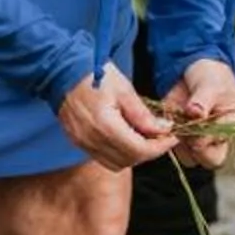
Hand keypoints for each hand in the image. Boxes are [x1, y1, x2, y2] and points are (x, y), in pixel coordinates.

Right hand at [56, 65, 175, 170]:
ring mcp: (82, 142)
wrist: (62, 71)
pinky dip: (117, 152)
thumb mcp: (125, 90)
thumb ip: (144, 115)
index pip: (140, 150)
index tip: (172, 137)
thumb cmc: (94, 75)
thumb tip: (164, 130)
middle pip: (129, 160)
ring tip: (142, 137)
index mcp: (105, 126)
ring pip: (115, 163)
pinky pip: (102, 156)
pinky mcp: (78, 141)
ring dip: (133, 155)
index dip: (160, 147)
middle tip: (160, 136)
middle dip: (149, 152)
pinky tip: (124, 136)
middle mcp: (92, 139)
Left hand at [158, 60, 234, 168]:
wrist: (195, 71)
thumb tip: (194, 112)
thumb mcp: (210, 84)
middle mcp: (217, 139)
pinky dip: (166, 136)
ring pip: (188, 158)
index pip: (219, 150)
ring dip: (179, 142)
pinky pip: (172, 147)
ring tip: (177, 118)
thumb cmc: (211, 77)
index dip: (203, 140)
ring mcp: (198, 140)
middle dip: (192, 147)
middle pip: (207, 161)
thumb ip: (202, 100)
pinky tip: (168, 119)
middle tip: (183, 124)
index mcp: (233, 128)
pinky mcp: (180, 136)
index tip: (193, 119)